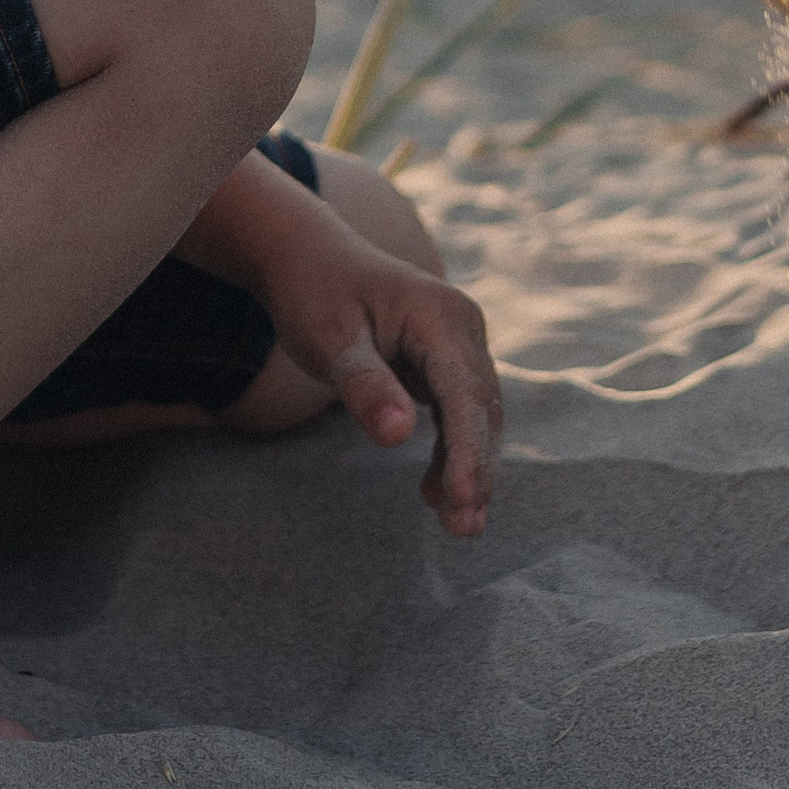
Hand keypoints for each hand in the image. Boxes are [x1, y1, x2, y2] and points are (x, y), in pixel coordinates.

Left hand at [256, 230, 502, 537]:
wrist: (309, 258)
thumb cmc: (314, 295)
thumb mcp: (328, 340)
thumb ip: (363, 386)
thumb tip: (398, 437)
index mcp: (439, 315)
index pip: (463, 392)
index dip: (468, 450)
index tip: (465, 499)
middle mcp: (461, 326)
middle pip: (480, 407)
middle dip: (477, 469)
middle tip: (464, 530)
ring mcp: (458, 342)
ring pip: (475, 414)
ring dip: (470, 467)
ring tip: (459, 526)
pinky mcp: (445, 360)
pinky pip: (458, 411)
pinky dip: (452, 452)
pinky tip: (437, 492)